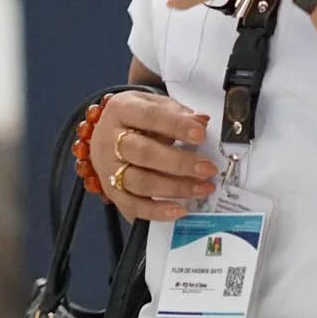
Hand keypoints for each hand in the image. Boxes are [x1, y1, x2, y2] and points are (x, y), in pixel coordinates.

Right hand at [90, 92, 218, 222]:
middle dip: (179, 163)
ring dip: (175, 188)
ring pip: (140, 182)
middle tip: (207, 169)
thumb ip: (177, 113)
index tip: (200, 134)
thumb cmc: (138, 120)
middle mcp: (109, 140)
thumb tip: (201, 122)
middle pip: (143, 153)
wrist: (109, 135)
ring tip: (202, 188)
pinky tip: (180, 210)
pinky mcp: (113, 193)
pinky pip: (133, 206)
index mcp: (121, 110)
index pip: (150, 117)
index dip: (176, 126)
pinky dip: (157, 211)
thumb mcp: (155, 105)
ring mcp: (109, 169)